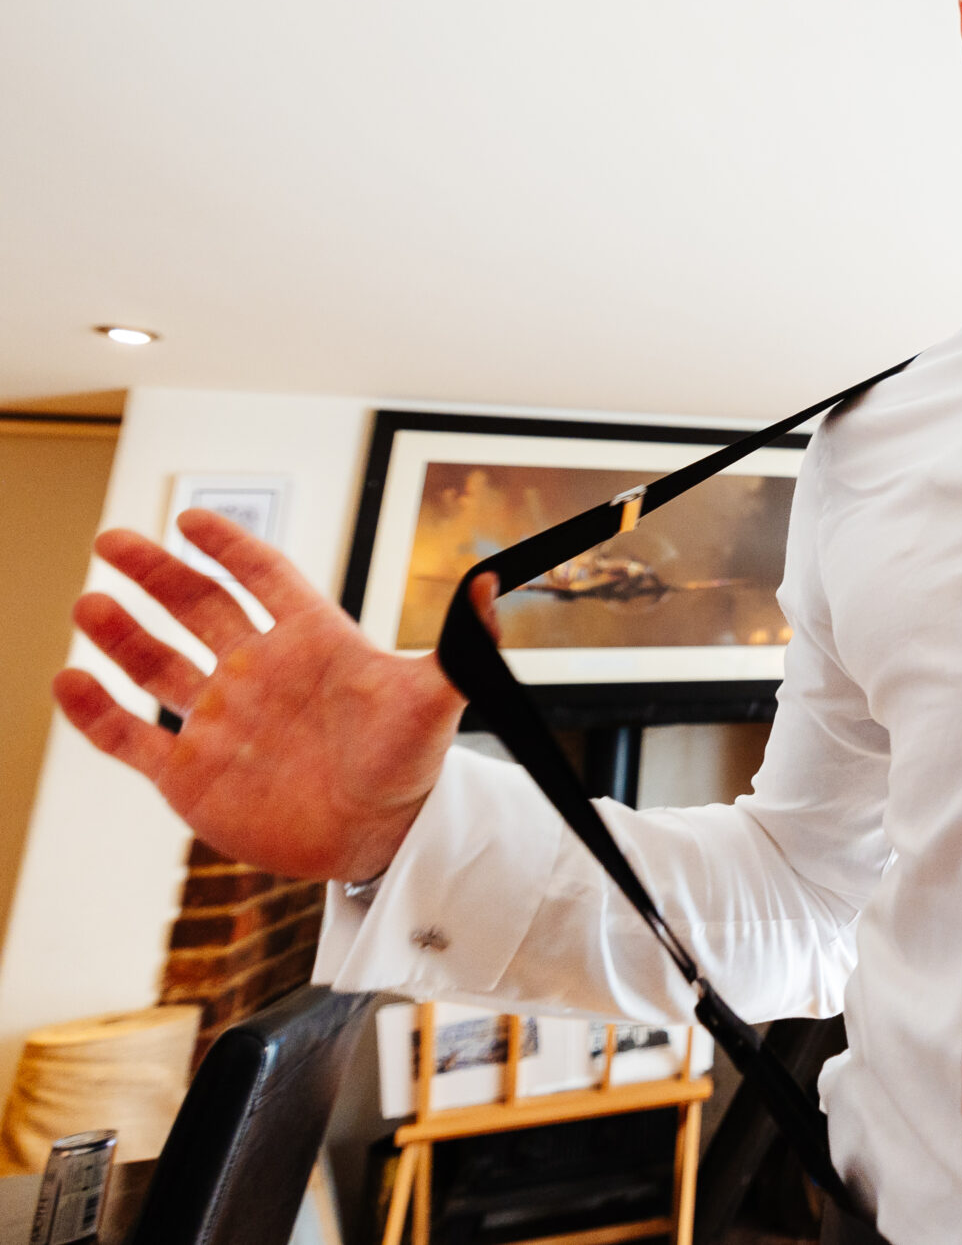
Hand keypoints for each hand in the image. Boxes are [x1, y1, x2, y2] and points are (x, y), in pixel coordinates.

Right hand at [53, 509, 475, 882]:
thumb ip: (460, 642)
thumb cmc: (410, 762)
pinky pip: (131, 737)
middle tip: (112, 540)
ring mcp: (222, 720)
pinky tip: (70, 681)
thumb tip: (495, 582)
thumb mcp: (437, 697)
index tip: (192, 519)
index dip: (229, 546)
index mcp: (311, 641)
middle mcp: (259, 671)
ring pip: (158, 665)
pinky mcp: (192, 774)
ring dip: (122, 634)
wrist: (384, 838)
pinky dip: (96, 712)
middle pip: (198, 607)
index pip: (263, 577)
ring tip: (89, 601)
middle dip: (156, 573)